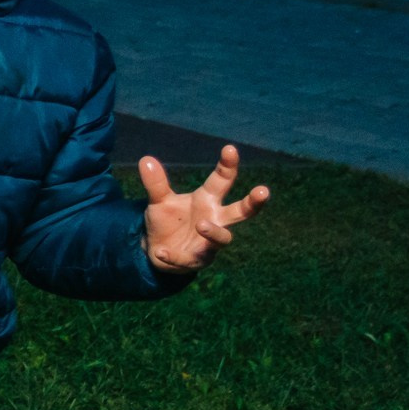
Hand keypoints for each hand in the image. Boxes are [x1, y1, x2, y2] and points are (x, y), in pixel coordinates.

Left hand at [140, 145, 268, 273]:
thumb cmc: (168, 221)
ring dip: (214, 231)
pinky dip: (175, 256)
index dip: (228, 166)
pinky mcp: (196, 260)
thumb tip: (145, 159)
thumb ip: (156, 183)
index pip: (223, 180)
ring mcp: (209, 242)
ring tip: (202, 224)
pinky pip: (188, 259)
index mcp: (208, 200)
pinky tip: (162, 251)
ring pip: (223, 238)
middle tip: (263, 191)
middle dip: (253, 202)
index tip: (230, 149)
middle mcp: (215, 219)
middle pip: (241, 211)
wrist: (157, 251)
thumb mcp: (159, 201)